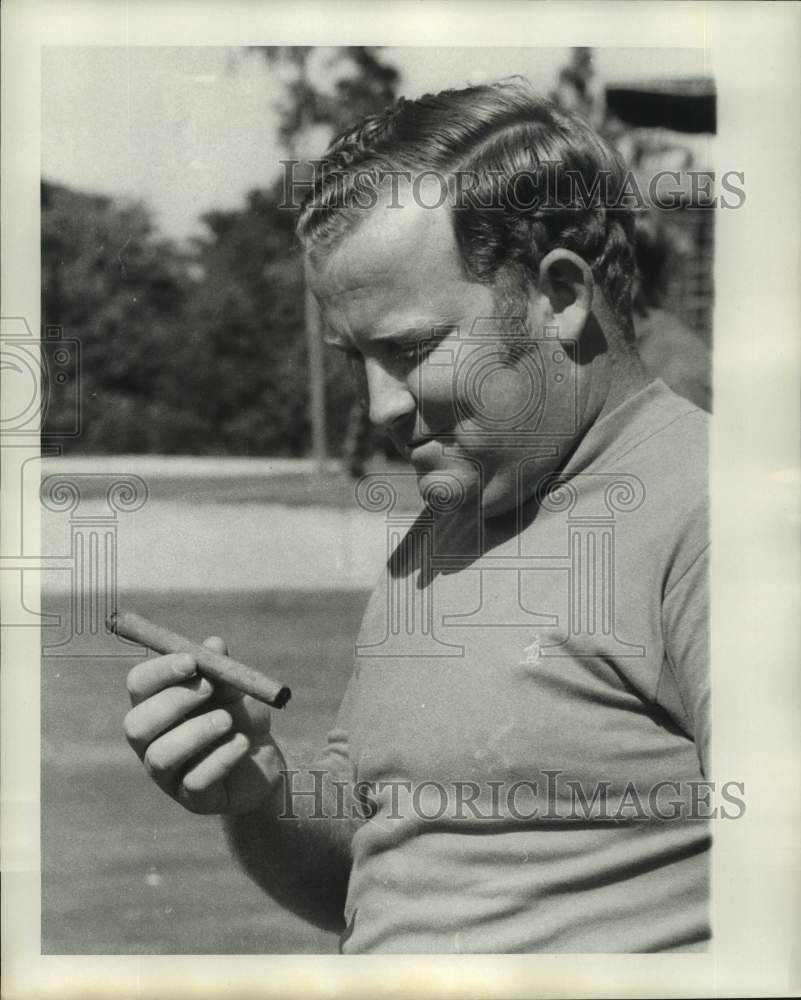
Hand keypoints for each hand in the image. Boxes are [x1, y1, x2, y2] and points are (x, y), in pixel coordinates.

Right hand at [123, 636, 285, 814]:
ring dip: (196, 732)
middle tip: (208, 688)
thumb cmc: (241, 717)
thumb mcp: (237, 689)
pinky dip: (221, 758)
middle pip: (137, 725)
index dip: (159, 671)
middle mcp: (153, 742)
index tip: (191, 661)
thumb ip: (223, 670)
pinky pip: (195, 782)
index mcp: (156, 706)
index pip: (138, 685)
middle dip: (172, 702)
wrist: (267, 760)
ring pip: (161, 757)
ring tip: (228, 721)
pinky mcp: (193, 799)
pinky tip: (242, 744)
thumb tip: (213, 644)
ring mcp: (169, 774)